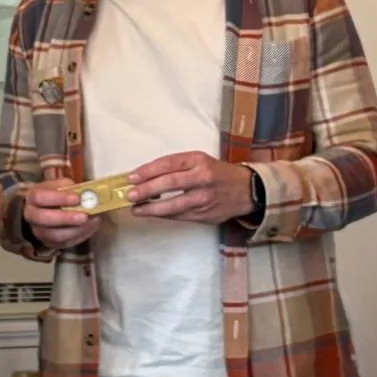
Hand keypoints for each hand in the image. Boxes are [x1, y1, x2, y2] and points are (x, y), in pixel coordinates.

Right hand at [21, 183, 94, 251]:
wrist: (52, 207)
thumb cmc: (58, 194)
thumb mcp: (61, 185)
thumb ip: (69, 187)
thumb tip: (83, 194)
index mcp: (33, 197)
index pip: (40, 198)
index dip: (59, 198)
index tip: (77, 198)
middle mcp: (31, 216)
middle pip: (44, 219)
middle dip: (66, 218)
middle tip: (85, 216)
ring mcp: (39, 232)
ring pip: (55, 235)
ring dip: (76, 230)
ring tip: (92, 222)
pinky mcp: (49, 243)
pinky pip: (64, 243)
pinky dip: (80, 236)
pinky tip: (90, 228)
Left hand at [128, 152, 253, 224]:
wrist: (246, 190)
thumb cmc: (217, 173)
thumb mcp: (200, 161)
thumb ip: (177, 167)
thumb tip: (146, 176)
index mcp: (199, 161)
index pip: (169, 164)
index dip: (148, 171)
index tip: (132, 177)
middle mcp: (203, 178)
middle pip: (170, 183)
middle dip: (147, 190)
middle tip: (130, 195)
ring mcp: (205, 199)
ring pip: (174, 205)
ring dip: (152, 208)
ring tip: (136, 209)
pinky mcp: (205, 215)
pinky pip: (180, 216)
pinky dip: (164, 215)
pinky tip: (153, 213)